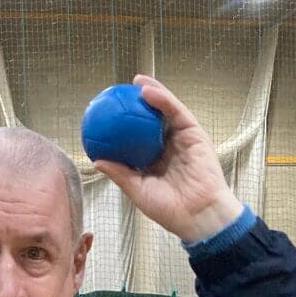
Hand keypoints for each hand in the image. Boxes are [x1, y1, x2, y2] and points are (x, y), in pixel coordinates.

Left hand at [93, 75, 242, 242]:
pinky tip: (149, 92)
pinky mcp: (194, 133)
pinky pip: (177, 112)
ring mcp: (181, 139)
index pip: (136, 138)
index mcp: (153, 161)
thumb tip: (97, 161)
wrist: (198, 214)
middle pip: (151, 120)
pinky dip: (163, 99)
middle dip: (138, 104)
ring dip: (152, 93)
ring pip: (165, 111)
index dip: (124, 125)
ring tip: (136, 82)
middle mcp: (167, 147)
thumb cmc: (170, 210)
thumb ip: (120, 174)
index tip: (107, 115)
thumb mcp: (138, 191)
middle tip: (121, 92)